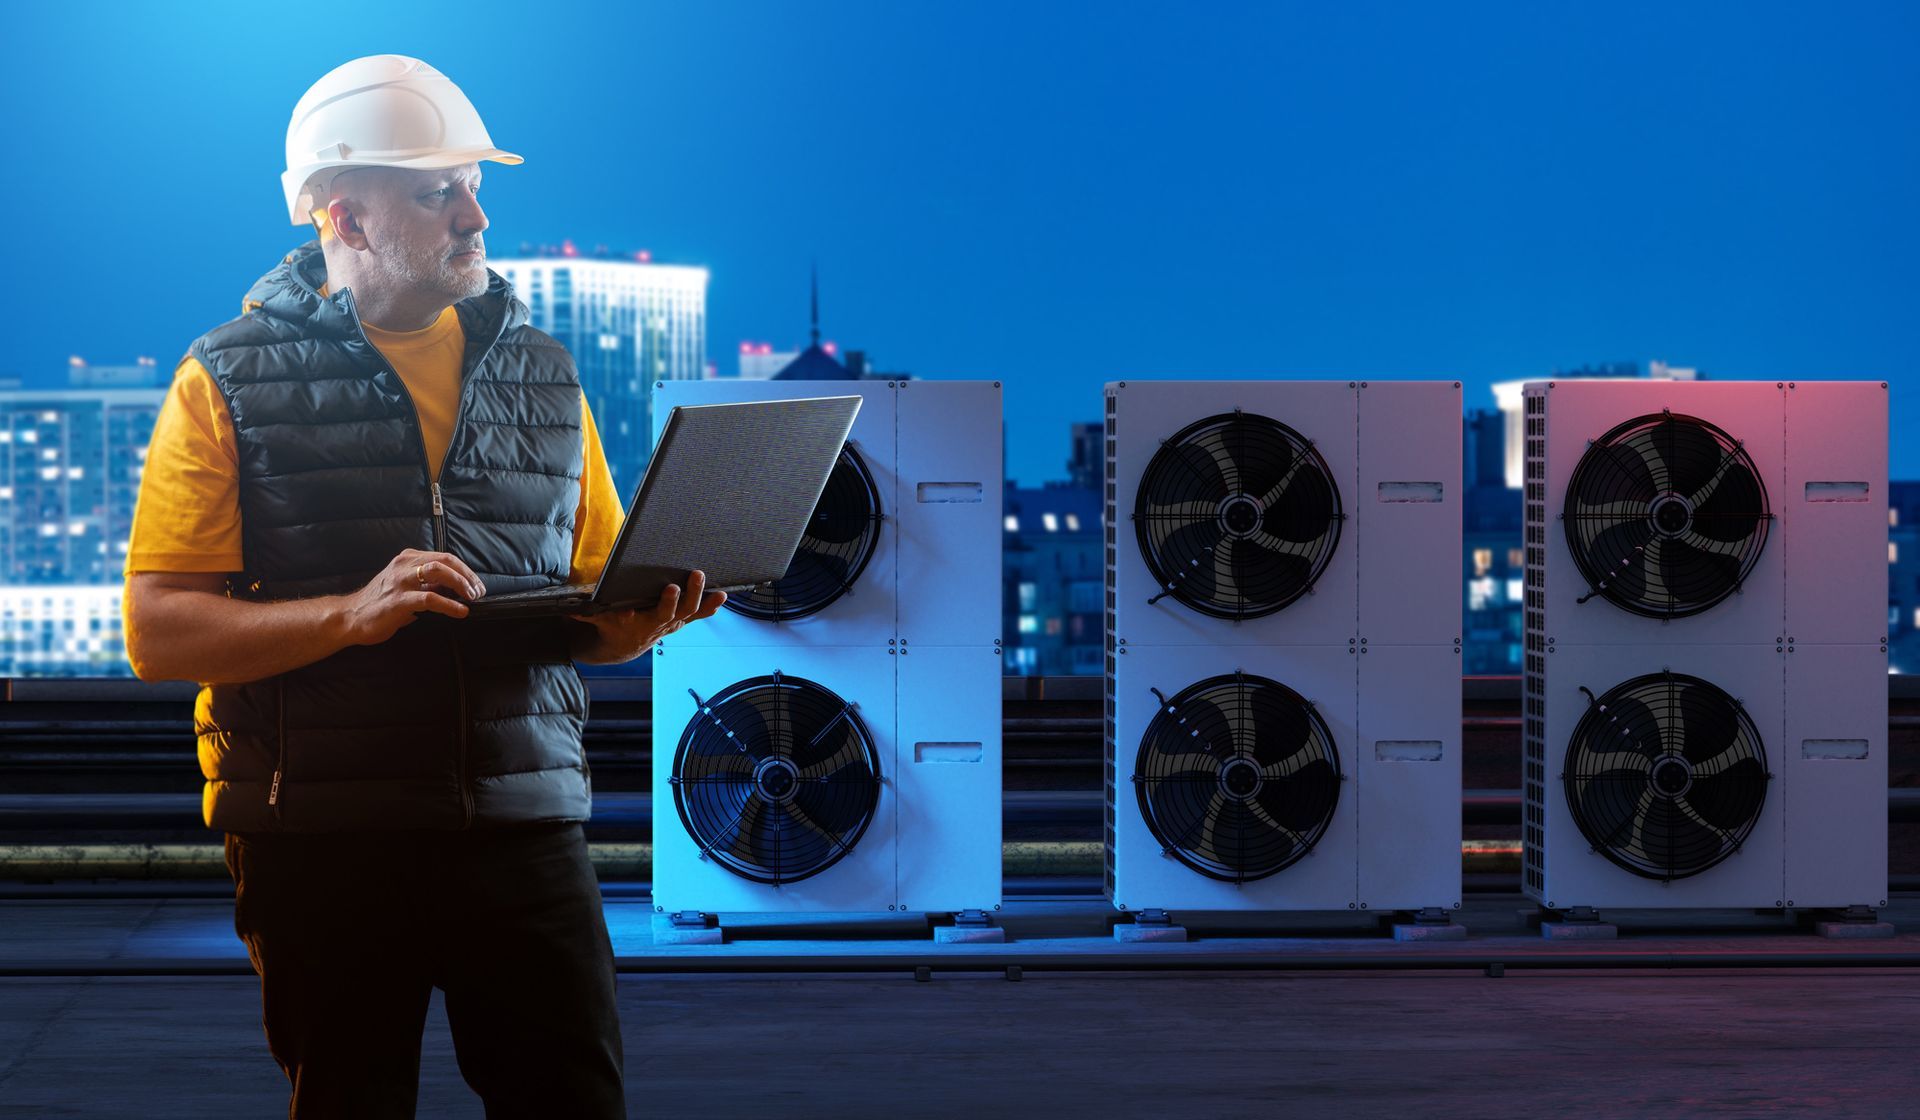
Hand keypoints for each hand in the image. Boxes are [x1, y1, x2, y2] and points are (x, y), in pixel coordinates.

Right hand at [341, 548, 485, 644]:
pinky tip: (461, 611)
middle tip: (479, 592)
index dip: (465, 571)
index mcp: (408, 559)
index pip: (444, 557)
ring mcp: (400, 581)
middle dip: (467, 576)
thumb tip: (456, 590)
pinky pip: (429, 598)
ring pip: (438, 572)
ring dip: (460, 584)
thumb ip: (427, 584)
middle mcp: (404, 565)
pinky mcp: (398, 600)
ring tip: (472, 598)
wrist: (349, 617)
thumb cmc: (379, 604)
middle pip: (445, 561)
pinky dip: (449, 605)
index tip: (477, 585)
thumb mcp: (405, 587)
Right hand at [569, 569, 727, 662]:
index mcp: (644, 624)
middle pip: (678, 610)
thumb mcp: (600, 619)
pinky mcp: (681, 618)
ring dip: (703, 599)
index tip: (668, 589)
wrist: (623, 646)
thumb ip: (590, 613)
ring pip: (692, 611)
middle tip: (691, 578)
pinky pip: (699, 613)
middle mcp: (662, 625)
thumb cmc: (611, 626)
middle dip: (685, 595)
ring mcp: (674, 622)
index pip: (657, 614)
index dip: (665, 604)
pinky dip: (711, 606)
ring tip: (717, 588)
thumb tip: (573, 606)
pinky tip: (723, 595)